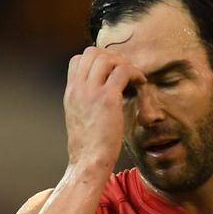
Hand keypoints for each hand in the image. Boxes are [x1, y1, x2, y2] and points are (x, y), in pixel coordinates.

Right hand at [63, 46, 145, 166]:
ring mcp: (91, 91)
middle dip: (112, 57)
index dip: (97, 60)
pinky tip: (141, 84)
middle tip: (126, 72)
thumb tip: (98, 96)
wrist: (88, 160)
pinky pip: (123, 71)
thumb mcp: (80, 118)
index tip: (112, 73)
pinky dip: (135, 73)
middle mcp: (78, 88)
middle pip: (92, 53)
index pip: (78, 59)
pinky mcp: (107, 98)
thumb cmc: (89, 146)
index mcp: (71, 92)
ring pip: (107, 58)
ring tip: (134, 78)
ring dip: (124, 63)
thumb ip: (86, 102)